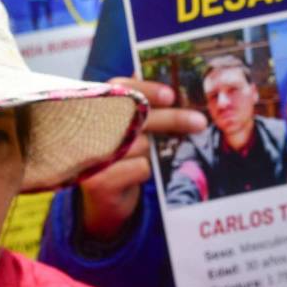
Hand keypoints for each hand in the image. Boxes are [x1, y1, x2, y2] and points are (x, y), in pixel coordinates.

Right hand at [79, 78, 206, 240]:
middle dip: (172, 118)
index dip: (146, 89)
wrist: (101, 199)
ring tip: (143, 156)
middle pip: (136, 116)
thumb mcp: (125, 127)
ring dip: (152, 151)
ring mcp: (90, 154)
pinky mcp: (99, 180)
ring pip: (141, 144)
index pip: (119, 88)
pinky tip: (133, 175)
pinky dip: (144, 170)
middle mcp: (86, 127)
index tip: (171, 96)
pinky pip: (140, 167)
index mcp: (93, 106)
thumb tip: (172, 87)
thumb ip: (139, 105)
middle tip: (199, 122)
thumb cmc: (118, 155)